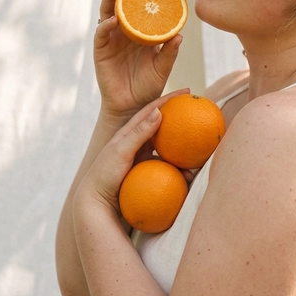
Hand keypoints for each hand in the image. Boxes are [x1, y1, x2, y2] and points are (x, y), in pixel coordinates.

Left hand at [76, 90, 188, 212]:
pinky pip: (166, 166)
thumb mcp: (120, 151)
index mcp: (129, 132)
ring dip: (183, 148)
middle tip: (198, 113)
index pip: (153, 110)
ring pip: (167, 147)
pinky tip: (188, 174)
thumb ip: (139, 133)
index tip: (188, 92)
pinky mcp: (146, 173)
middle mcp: (137, 142)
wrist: (95, 202)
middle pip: (163, 126)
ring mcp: (142, 158)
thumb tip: (160, 112)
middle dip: (180, 119)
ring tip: (199, 150)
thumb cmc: (104, 175)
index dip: (169, 99)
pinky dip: (178, 168)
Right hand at [95, 0, 182, 115]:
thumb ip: (169, 53)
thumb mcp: (163, 69)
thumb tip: (179, 36)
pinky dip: (106, 24)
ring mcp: (113, 38)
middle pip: (126, 2)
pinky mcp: (101, 49)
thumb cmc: (148, 87)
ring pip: (110, 11)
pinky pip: (102, 33)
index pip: (148, 6)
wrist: (132, 106)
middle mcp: (127, 30)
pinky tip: (114, 18)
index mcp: (143, 32)